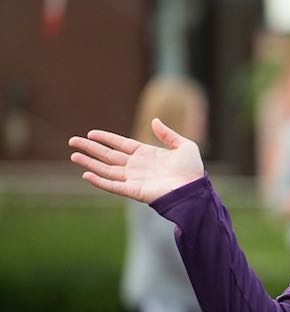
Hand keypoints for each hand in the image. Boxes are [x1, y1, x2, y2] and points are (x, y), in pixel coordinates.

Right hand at [68, 118, 204, 203]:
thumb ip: (168, 134)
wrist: (195, 189)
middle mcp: (137, 166)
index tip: (91, 133)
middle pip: (109, 155)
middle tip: (72, 141)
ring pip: (106, 169)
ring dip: (90, 163)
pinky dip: (99, 181)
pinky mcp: (134, 191)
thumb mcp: (184, 146)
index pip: (121, 144)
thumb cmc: (192, 170)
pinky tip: (86, 174)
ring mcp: (134, 179)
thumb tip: (154, 120)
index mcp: (147, 154)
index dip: (106, 138)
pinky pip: (113, 186)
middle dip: (90, 148)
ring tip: (73, 156)